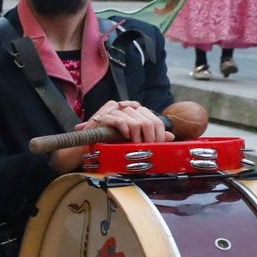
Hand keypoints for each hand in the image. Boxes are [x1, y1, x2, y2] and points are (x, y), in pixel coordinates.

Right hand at [51, 100, 167, 172]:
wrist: (86, 149)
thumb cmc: (108, 144)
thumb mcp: (133, 140)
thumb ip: (150, 136)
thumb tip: (170, 136)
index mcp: (131, 111)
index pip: (152, 117)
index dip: (158, 131)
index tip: (157, 144)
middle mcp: (123, 108)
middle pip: (146, 118)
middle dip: (149, 135)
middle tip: (147, 147)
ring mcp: (112, 111)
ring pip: (134, 120)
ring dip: (137, 135)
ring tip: (135, 145)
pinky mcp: (103, 117)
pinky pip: (119, 120)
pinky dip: (124, 130)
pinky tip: (125, 137)